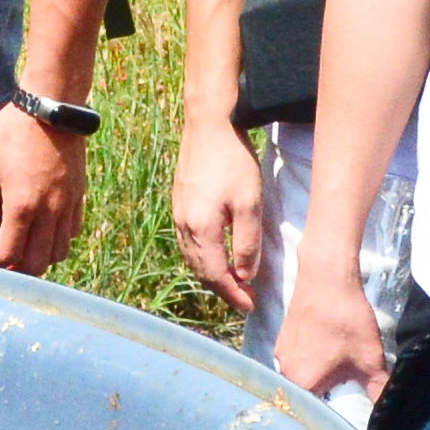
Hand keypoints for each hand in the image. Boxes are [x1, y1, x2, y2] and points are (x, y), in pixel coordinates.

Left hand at [0, 103, 84, 275]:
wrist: (51, 107)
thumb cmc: (13, 132)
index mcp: (23, 206)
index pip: (10, 253)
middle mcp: (50, 212)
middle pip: (38, 262)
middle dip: (18, 271)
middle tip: (2, 265)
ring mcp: (68, 205)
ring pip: (59, 251)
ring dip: (40, 259)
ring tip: (23, 253)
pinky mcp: (80, 195)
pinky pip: (73, 231)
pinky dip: (59, 241)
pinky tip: (44, 233)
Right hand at [170, 117, 269, 305]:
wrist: (209, 125)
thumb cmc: (233, 161)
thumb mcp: (250, 204)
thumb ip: (247, 243)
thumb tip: (245, 276)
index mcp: (201, 230)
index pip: (216, 276)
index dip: (234, 295)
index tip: (251, 305)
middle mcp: (184, 226)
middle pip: (201, 271)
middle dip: (223, 289)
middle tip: (245, 299)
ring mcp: (178, 214)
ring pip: (192, 258)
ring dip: (212, 275)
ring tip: (233, 282)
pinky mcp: (180, 203)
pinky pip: (188, 243)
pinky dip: (203, 258)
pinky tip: (216, 255)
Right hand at [277, 262, 390, 413]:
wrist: (327, 278)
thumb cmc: (346, 320)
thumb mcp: (370, 360)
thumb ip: (378, 391)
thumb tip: (387, 412)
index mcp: (303, 384)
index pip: (314, 415)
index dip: (330, 415)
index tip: (345, 410)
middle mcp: (285, 372)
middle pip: (306, 395)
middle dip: (324, 395)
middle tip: (344, 389)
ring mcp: (281, 353)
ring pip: (301, 376)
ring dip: (318, 376)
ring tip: (338, 366)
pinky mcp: (283, 337)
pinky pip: (297, 359)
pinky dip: (311, 359)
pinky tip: (328, 348)